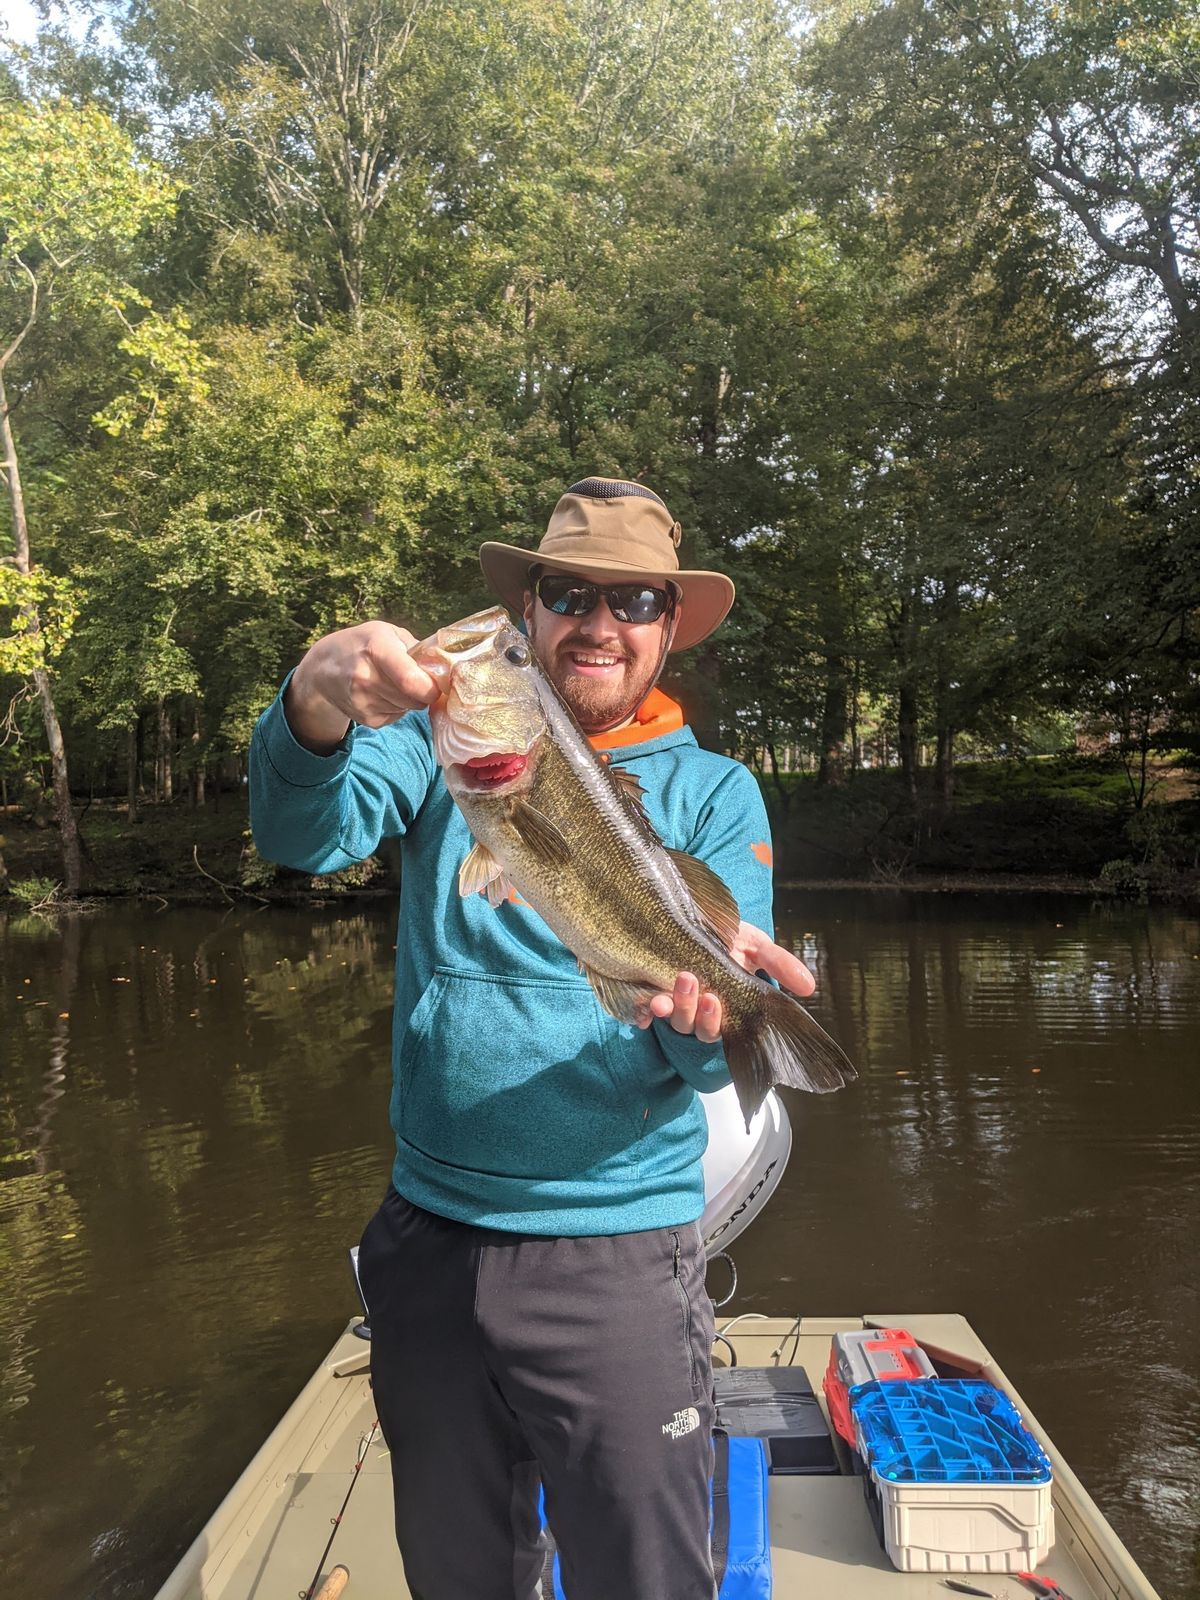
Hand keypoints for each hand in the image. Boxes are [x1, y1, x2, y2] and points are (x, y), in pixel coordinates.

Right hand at [285, 622, 439, 753]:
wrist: (322, 669)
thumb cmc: (361, 645)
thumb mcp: (386, 633)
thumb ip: (417, 648)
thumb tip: (445, 669)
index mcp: (376, 648)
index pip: (410, 680)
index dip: (430, 687)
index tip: (435, 683)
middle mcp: (365, 676)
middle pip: (414, 698)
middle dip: (423, 691)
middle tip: (415, 679)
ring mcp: (363, 700)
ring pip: (408, 708)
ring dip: (409, 699)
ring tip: (392, 682)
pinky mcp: (365, 719)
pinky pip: (397, 716)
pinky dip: (397, 707)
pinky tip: (382, 693)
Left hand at [634, 922, 815, 1042]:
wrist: (695, 915)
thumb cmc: (728, 934)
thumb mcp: (756, 945)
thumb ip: (779, 965)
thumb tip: (810, 987)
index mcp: (722, 1004)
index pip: (719, 1026)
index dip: (714, 1020)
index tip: (713, 1000)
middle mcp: (695, 1007)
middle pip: (692, 1026)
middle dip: (692, 1010)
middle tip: (693, 984)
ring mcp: (672, 998)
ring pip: (671, 1017)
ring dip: (671, 1005)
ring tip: (672, 985)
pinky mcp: (647, 989)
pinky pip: (642, 1008)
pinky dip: (642, 1009)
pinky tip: (644, 1004)